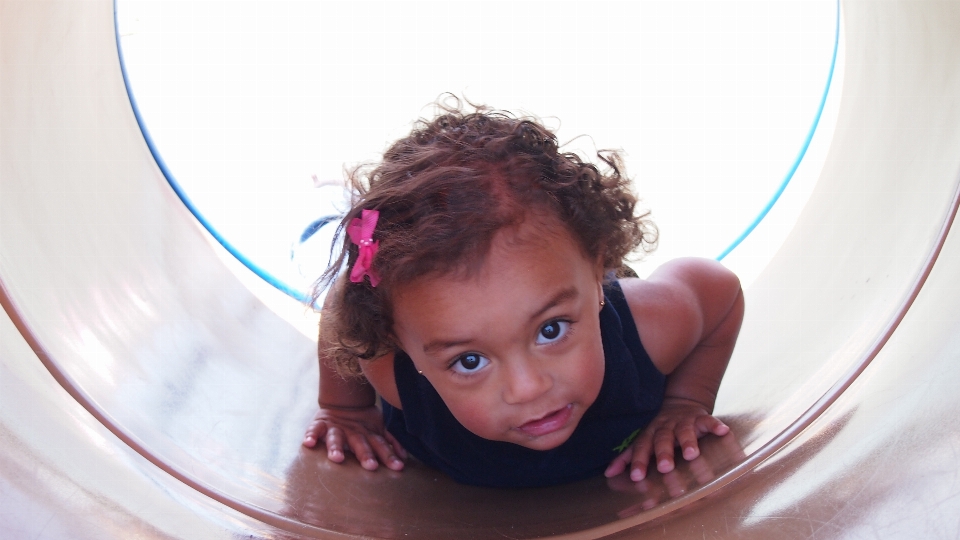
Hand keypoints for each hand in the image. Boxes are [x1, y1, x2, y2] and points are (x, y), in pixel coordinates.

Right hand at [302, 406, 406, 471]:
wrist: (343, 401)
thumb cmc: (363, 423)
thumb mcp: (378, 429)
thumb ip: (390, 442)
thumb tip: (404, 458)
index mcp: (368, 433)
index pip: (380, 445)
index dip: (389, 455)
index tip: (398, 467)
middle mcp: (352, 431)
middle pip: (360, 443)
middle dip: (365, 454)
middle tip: (371, 466)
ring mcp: (335, 428)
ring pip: (336, 438)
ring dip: (336, 448)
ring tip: (337, 458)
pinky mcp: (320, 424)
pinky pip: (314, 429)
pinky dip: (310, 435)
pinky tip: (308, 443)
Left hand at [604, 397, 728, 481]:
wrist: (680, 404)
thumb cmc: (659, 430)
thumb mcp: (643, 440)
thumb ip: (628, 457)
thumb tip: (608, 474)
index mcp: (650, 434)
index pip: (642, 447)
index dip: (638, 461)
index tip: (636, 477)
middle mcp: (665, 427)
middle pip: (662, 440)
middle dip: (663, 453)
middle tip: (664, 468)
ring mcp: (684, 422)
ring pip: (684, 431)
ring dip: (688, 441)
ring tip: (692, 454)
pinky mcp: (701, 418)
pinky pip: (708, 421)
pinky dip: (715, 425)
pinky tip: (722, 432)